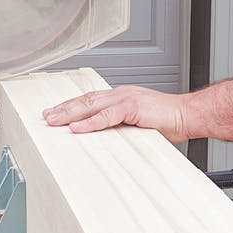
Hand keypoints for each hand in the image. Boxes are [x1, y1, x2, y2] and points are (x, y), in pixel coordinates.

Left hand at [42, 85, 190, 142]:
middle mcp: (120, 94)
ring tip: (55, 121)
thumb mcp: (137, 123)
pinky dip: (91, 122)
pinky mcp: (133, 107)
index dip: (71, 106)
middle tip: (46, 116)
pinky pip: (107, 116)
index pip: (90, 100)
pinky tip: (78, 128)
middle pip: (86, 100)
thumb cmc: (167, 120)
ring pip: (92, 105)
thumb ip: (120, 126)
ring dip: (71, 113)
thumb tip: (104, 139)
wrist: (187, 115)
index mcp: (120, 96)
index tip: (55, 112)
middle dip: (64, 108)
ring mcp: (126, 98)